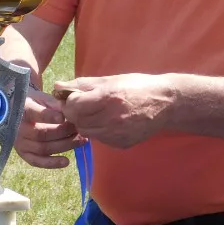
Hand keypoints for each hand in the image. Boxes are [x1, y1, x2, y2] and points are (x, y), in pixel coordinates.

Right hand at [14, 88, 84, 169]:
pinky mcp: (24, 154)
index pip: (34, 113)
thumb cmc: (35, 103)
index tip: (63, 117)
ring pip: (43, 148)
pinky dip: (52, 163)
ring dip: (64, 145)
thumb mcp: (43, 97)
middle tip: (79, 128)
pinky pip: (37, 161)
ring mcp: (20, 143)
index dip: (49, 116)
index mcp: (23, 110)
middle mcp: (19, 128)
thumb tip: (70, 110)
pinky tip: (66, 162)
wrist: (18, 112)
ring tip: (81, 141)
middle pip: (42, 134)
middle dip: (64, 132)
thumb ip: (55, 103)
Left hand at [54, 73, 174, 149]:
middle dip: (75, 114)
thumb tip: (57, 85)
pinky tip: (110, 121)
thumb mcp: (110, 80)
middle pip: (77, 121)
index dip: (70, 102)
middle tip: (83, 106)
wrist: (166, 103)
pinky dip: (100, 131)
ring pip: (86, 132)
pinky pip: (100, 139)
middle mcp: (111, 118)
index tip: (74, 98)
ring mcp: (117, 134)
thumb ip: (82, 84)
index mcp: (107, 98)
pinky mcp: (122, 144)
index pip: (73, 106)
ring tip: (97, 113)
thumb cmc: (137, 87)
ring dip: (86, 123)